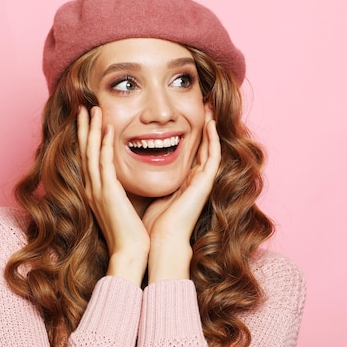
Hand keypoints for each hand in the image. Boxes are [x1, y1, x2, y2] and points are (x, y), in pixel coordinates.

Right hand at [77, 106, 148, 283]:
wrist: (130, 252)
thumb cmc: (131, 233)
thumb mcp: (124, 206)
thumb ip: (122, 191)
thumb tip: (128, 180)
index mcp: (96, 192)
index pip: (89, 159)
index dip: (87, 138)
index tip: (89, 121)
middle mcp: (92, 188)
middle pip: (84, 151)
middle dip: (84, 128)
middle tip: (84, 107)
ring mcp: (97, 190)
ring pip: (91, 153)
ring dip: (91, 129)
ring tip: (92, 109)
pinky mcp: (108, 192)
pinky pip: (104, 163)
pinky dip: (104, 145)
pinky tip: (107, 129)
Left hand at [142, 110, 220, 282]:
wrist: (160, 241)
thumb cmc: (152, 224)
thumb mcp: (150, 192)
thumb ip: (150, 179)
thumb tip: (133, 165)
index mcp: (183, 182)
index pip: (189, 153)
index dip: (188, 134)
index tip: (184, 117)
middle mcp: (195, 180)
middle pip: (202, 147)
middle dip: (203, 127)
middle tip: (204, 105)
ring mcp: (202, 181)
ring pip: (211, 147)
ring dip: (211, 127)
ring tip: (209, 108)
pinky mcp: (205, 183)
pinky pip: (213, 156)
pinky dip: (213, 139)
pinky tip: (210, 123)